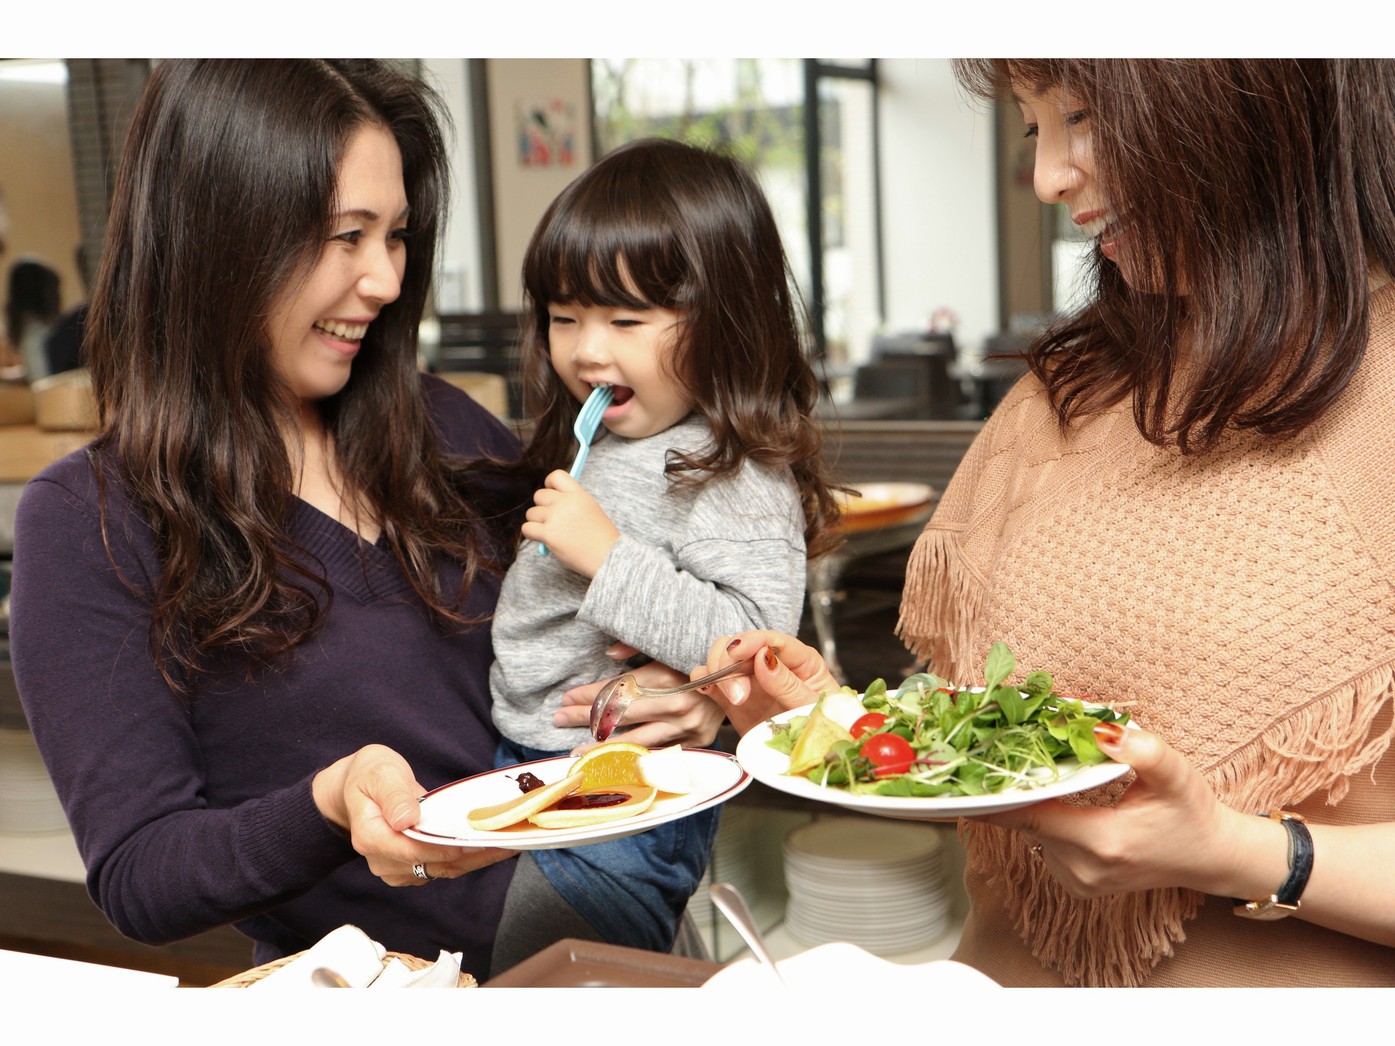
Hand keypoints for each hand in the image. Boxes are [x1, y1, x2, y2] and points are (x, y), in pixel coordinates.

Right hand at [312, 744, 514, 886]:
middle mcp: (382, 861)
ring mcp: (397, 869)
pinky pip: (443, 867)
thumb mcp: (379, 773)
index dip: (449, 848)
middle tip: (510, 840)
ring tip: (510, 842)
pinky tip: (491, 844)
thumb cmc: (369, 776)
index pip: (414, 851)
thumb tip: (406, 820)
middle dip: (473, 855)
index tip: (480, 839)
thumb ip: (393, 795)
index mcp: (370, 837)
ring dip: (477, 859)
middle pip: (434, 865)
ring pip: (443, 871)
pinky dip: (468, 858)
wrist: (357, 789)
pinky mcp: (411, 868)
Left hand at [520, 469, 618, 575]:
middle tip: (551, 520)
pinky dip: (532, 534)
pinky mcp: (548, 534)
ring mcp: (556, 517)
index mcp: (579, 494)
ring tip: (551, 533)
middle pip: (539, 495)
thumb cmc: (601, 537)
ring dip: (537, 522)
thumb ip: (572, 502)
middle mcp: (566, 502)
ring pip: (531, 513)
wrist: (607, 557)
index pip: (556, 476)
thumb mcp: (590, 510)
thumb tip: (549, 502)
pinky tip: (542, 539)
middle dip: (542, 507)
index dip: (549, 485)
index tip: (552, 496)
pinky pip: (527, 528)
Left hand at [554, 643, 726, 752]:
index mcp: (668, 677)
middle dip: (586, 717)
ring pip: (637, 740)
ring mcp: (687, 727)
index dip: (590, 693)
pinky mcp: (697, 742)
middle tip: (559, 718)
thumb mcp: (669, 647)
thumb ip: (638, 647)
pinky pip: (659, 752)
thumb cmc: (698, 660)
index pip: (619, 688)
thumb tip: (609, 654)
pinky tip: (613, 763)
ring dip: (604, 746)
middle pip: (622, 714)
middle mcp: (677, 704)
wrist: (743, 679)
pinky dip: (635, 757)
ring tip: (576, 751)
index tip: (567, 696)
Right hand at [698, 631, 841, 735]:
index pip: (772, 639)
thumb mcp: (811, 706)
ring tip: (735, 699)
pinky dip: (703, 679)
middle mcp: (770, 664)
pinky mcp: (731, 697)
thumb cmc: (821, 727)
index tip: (738, 651)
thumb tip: (764, 656)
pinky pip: (709, 679)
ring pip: (721, 656)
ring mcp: (749, 679)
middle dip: (732, 663)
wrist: (810, 757)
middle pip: (740, 644)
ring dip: (718, 672)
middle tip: (739, 694)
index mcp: (799, 660)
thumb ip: (788, 683)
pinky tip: (707, 689)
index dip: (752, 640)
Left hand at [974, 722, 1278, 899]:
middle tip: (983, 758)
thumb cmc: (1192, 812)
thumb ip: (1144, 751)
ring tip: (1019, 772)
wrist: (1210, 856)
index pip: (1030, 819)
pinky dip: (1038, 823)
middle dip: (1007, 792)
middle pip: (1024, 825)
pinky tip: (1046, 799)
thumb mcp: (1176, 775)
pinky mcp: (1076, 884)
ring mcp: (1078, 881)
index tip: (964, 778)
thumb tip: (1102, 730)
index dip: (996, 798)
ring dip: (1023, 807)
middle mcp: (1083, 869)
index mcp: (1102, 842)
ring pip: (1030, 836)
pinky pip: (1041, 846)